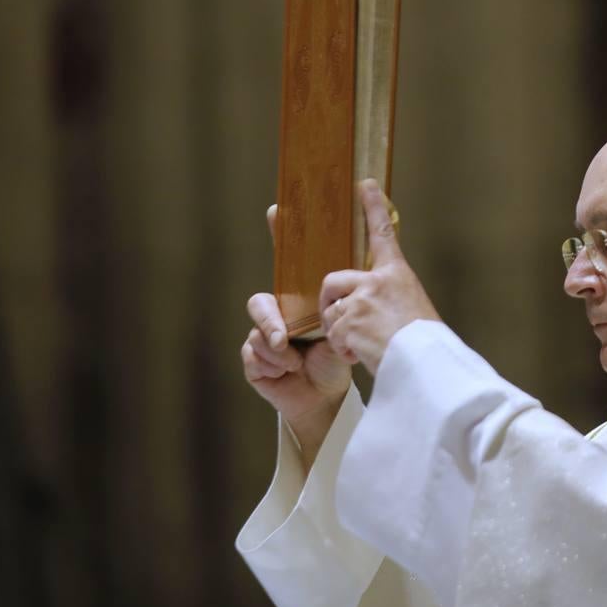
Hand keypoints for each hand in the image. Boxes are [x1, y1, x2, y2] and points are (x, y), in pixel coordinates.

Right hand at [240, 204, 353, 459]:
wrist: (328, 396)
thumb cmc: (337, 358)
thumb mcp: (347, 330)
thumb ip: (345, 310)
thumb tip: (351, 285)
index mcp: (301, 301)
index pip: (288, 264)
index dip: (281, 236)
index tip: (277, 209)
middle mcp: (279, 314)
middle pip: (260, 301)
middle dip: (270, 318)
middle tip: (285, 336)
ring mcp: (264, 336)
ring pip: (259, 333)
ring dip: (279, 352)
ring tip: (297, 362)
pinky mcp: (255, 361)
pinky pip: (254, 356)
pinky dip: (274, 367)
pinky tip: (288, 374)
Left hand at [319, 179, 440, 373]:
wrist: (425, 362)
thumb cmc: (425, 343)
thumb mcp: (415, 309)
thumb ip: (390, 300)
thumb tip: (374, 309)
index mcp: (397, 274)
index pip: (383, 234)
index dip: (373, 208)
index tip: (365, 184)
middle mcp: (377, 281)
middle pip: (332, 281)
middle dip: (329, 304)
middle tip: (339, 322)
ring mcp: (361, 299)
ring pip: (331, 314)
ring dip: (340, 334)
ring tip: (364, 347)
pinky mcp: (349, 320)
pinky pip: (333, 336)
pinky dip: (344, 350)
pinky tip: (363, 355)